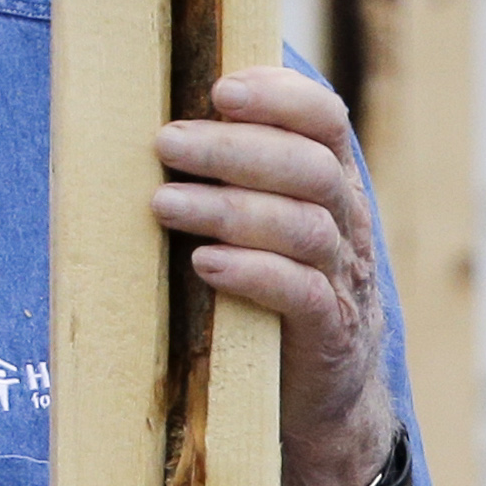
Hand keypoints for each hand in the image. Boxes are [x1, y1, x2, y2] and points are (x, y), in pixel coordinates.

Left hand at [158, 68, 400, 485]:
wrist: (322, 396)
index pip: (325, 121)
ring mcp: (344, 280)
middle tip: (165, 141)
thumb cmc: (271, 292)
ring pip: (304, 227)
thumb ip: (234, 175)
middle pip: (309, 167)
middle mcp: (347, 225)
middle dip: (234, 147)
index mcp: (332, 185)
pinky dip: (253, 273)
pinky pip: (302, 295)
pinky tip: (204, 264)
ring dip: (230, 208)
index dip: (279, 97)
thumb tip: (139, 117)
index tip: (219, 89)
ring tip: (164, 203)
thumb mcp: (264, 226)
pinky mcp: (330, 333)